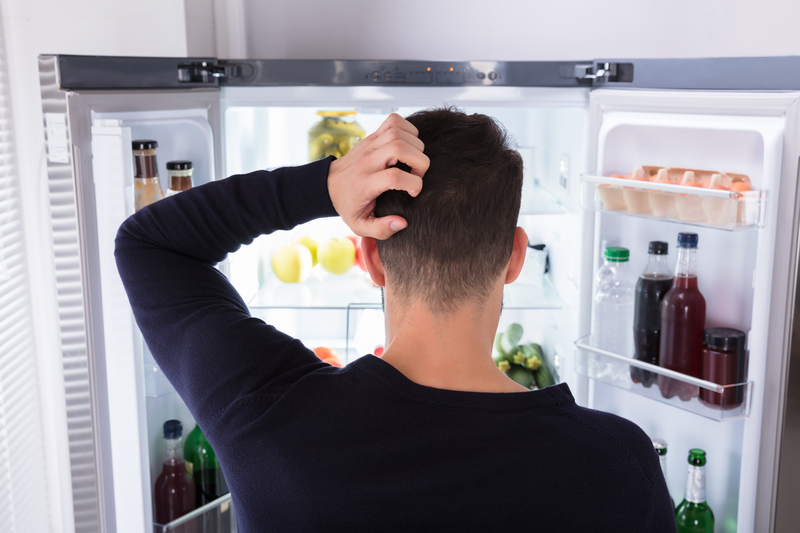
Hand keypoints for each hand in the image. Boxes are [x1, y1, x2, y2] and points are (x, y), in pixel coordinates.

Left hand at [328, 113, 428, 239]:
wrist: (328, 185)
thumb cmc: (348, 206)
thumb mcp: (360, 225)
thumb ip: (381, 230)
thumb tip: (402, 223)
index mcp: (365, 183)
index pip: (394, 177)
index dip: (413, 184)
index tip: (413, 193)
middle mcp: (367, 161)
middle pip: (399, 147)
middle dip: (419, 161)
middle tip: (417, 174)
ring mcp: (369, 145)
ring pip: (398, 132)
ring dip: (416, 145)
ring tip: (413, 162)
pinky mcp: (372, 136)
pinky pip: (394, 120)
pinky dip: (408, 129)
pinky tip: (408, 145)